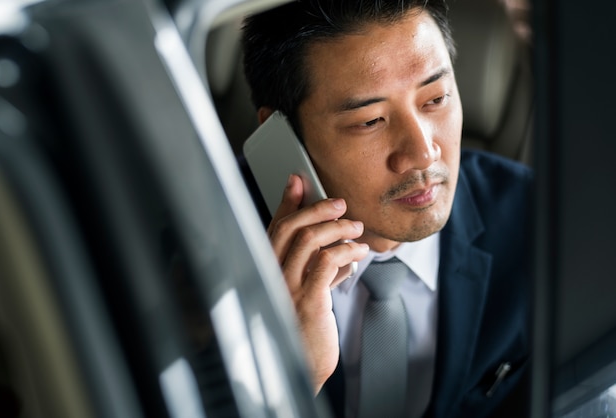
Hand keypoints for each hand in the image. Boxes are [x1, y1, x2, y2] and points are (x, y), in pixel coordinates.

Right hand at [267, 175, 368, 392]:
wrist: (300, 366)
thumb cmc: (303, 328)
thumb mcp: (305, 292)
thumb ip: (313, 267)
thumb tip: (336, 242)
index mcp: (267, 270)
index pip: (274, 228)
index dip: (287, 201)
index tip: (299, 180)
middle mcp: (270, 275)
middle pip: (290, 227)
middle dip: (317, 209)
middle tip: (340, 204)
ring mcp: (286, 287)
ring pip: (309, 239)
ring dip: (338, 228)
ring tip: (357, 229)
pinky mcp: (307, 301)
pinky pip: (326, 262)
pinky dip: (346, 251)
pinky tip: (359, 252)